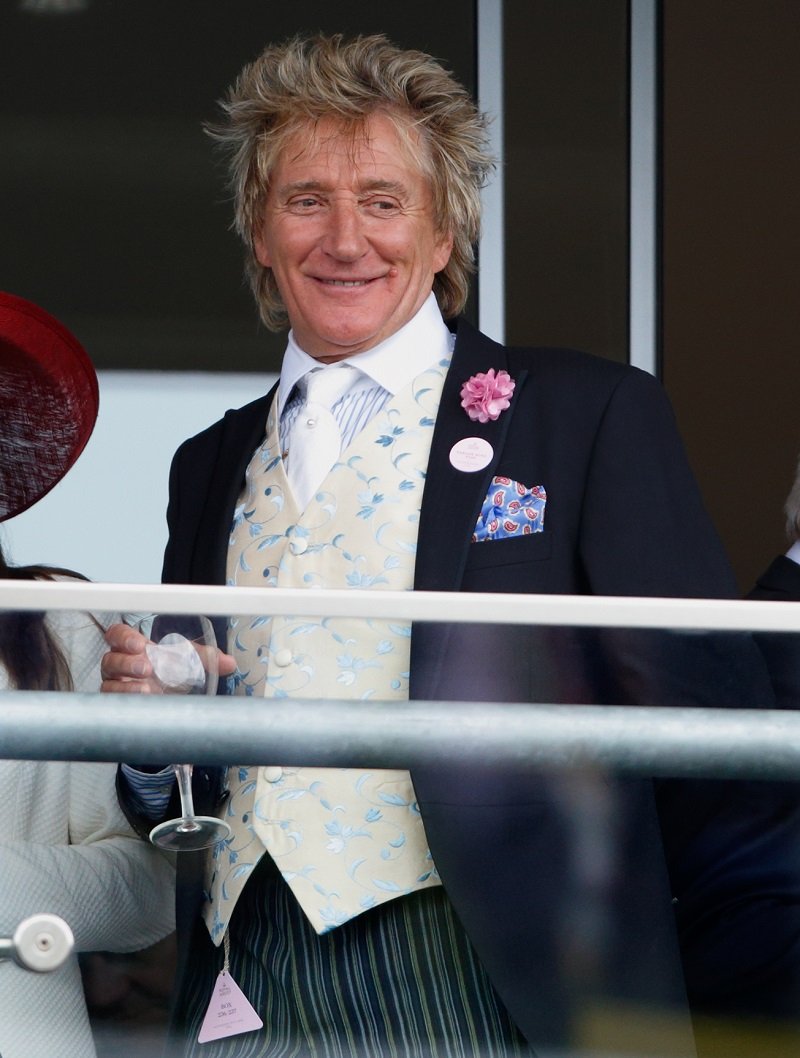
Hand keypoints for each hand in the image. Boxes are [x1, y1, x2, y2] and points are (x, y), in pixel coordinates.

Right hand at [100, 622, 234, 693]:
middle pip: (111, 658)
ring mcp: (116, 683)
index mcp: (133, 646)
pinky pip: (113, 700)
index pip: (117, 635)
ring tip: (146, 688)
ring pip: (109, 682)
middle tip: (146, 667)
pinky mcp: (117, 701)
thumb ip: (206, 658)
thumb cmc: (170, 673)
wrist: (166, 698)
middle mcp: (120, 663)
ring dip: (127, 684)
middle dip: (128, 662)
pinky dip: (126, 699)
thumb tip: (229, 663)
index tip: (139, 644)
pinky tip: (141, 699)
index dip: (124, 637)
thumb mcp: (187, 661)